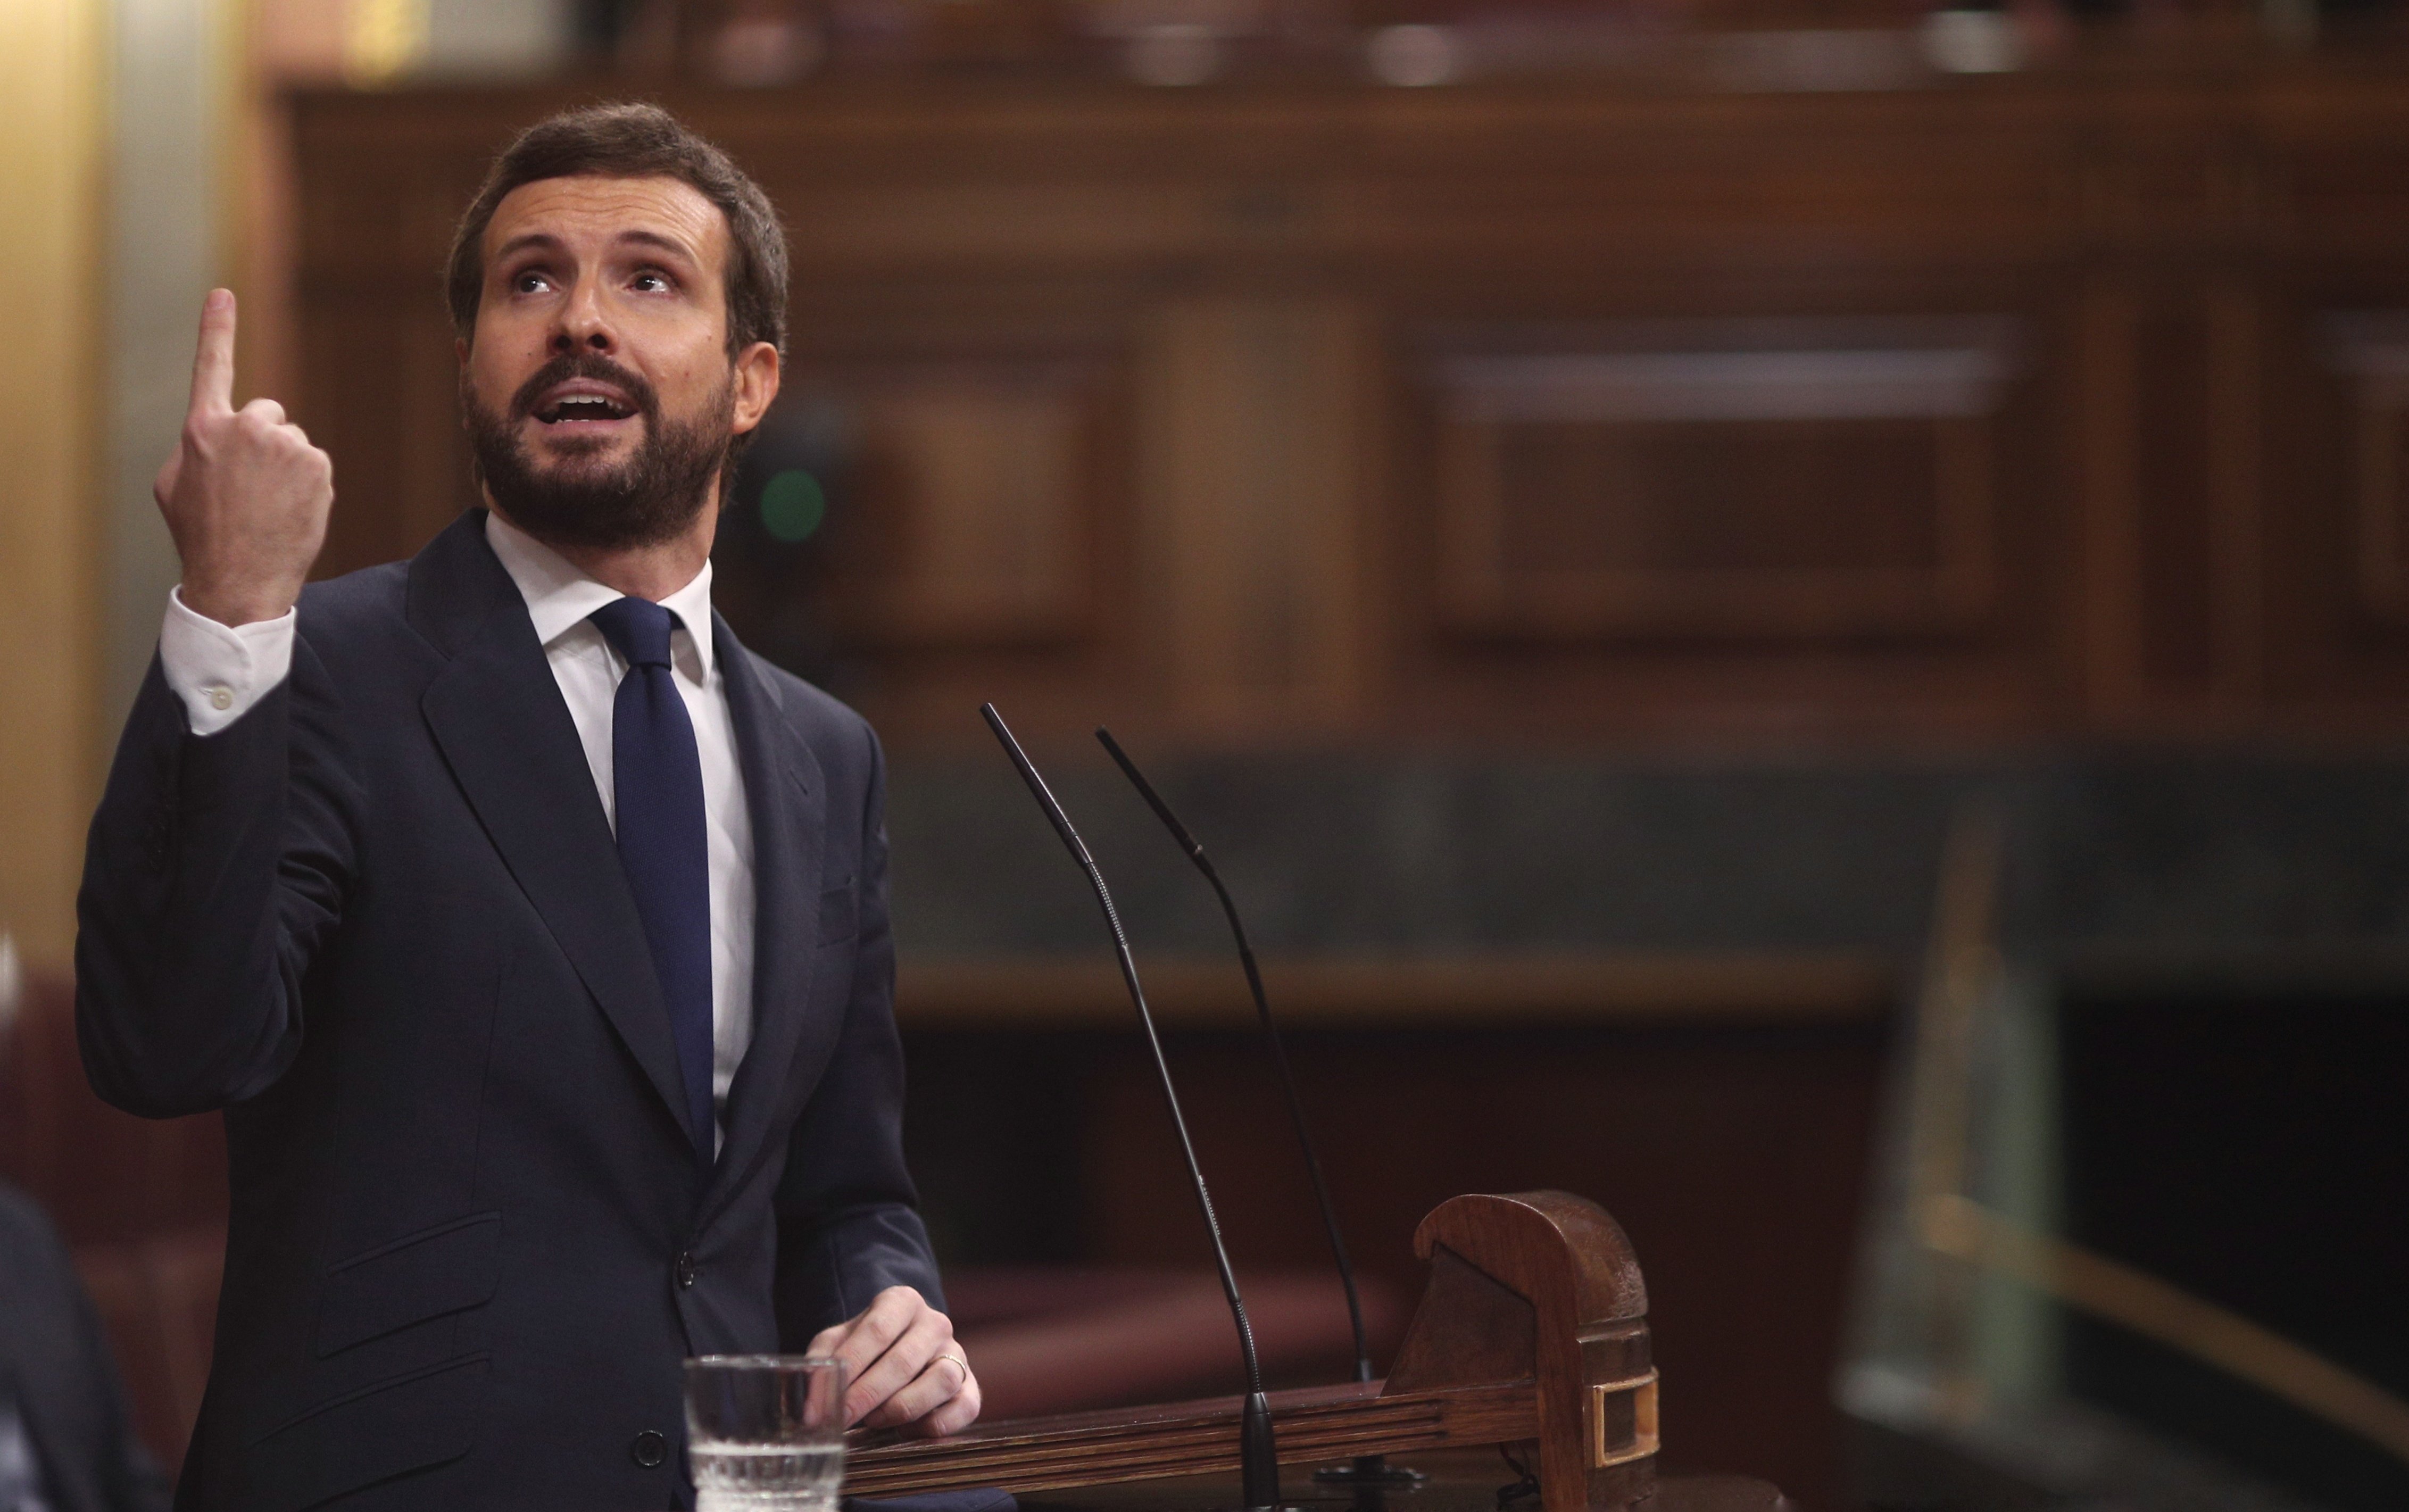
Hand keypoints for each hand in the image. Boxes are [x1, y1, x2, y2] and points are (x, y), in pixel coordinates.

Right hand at [154, 289, 332, 627]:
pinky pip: (314, 464)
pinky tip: (290, 511)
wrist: (240, 577)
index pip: (211, 367)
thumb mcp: (175, 485)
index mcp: (202, 428)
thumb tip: (217, 435)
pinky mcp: (317, 463)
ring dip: (286, 466)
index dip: (217, 329)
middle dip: (263, 441)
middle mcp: (245, 427)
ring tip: (268, 505)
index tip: (222, 294)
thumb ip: (196, 447)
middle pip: (267, 413)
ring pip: (292, 442)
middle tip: (251, 486)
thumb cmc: (201, 534)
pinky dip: (307, 484)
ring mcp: (285, 444)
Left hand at [807, 1286, 979, 1437]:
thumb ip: (822, 1362)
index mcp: (901, 1302)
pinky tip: (908, 1431)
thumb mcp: (837, 1341)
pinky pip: (965, 1406)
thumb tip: (811, 1403)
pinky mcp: (971, 1385)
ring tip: (876, 1420)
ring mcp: (957, 1353)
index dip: (850, 1368)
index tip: (823, 1403)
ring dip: (903, 1407)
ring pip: (942, 1380)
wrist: (901, 1346)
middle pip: (904, 1360)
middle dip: (867, 1395)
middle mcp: (935, 1323)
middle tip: (841, 1420)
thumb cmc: (864, 1346)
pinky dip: (937, 1424)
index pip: (876, 1331)